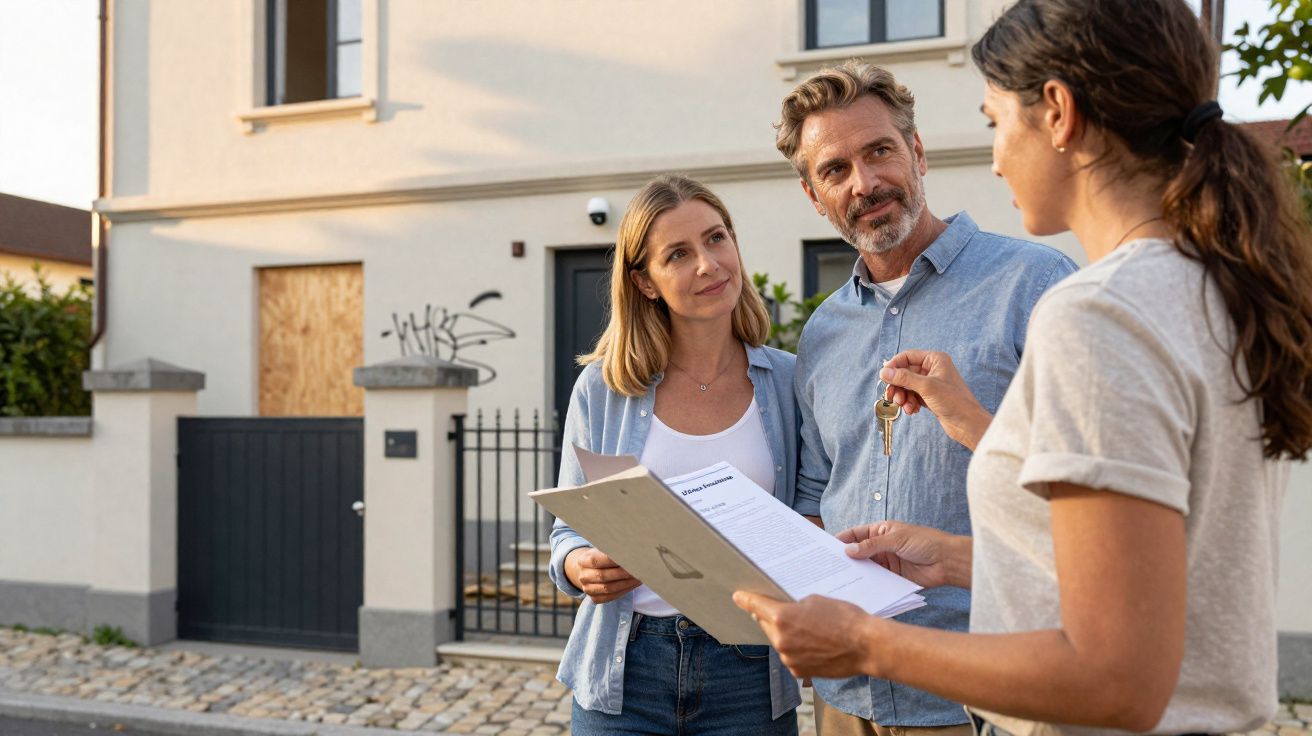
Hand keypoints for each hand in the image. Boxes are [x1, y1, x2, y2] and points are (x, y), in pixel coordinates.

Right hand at [564, 547, 641, 603]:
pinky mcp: (595, 598)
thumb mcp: (603, 549)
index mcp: (582, 561)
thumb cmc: (601, 557)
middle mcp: (583, 576)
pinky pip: (610, 597)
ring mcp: (587, 589)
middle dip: (622, 572)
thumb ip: (613, 550)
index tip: (628, 557)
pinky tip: (633, 584)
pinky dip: (624, 591)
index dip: (612, 560)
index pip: (596, 560)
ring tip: (639, 576)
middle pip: (603, 575)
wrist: (590, 570)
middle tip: (637, 568)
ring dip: (626, 583)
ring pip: (608, 588)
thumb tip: (631, 549)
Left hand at [732, 592, 879, 677]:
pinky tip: (814, 643)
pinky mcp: (798, 672)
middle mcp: (780, 640)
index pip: (756, 606)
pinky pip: (790, 656)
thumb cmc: (844, 618)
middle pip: (767, 625)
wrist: (866, 646)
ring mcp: (788, 659)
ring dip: (787, 634)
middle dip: (772, 618)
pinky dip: (797, 649)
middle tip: (782, 610)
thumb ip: (794, 606)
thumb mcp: (815, 600)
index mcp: (782, 618)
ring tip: (808, 629)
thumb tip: (786, 612)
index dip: (746, 600)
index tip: (738, 596)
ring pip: (779, 642)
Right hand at [838, 521, 970, 589]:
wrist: (948, 562)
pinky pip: (875, 580)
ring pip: (865, 567)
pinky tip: (856, 588)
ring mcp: (886, 562)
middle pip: (857, 552)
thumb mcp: (896, 539)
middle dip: (844, 558)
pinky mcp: (892, 577)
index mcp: (880, 531)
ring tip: (838, 579)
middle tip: (828, 566)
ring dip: (855, 572)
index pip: (855, 534)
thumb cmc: (926, 542)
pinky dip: (866, 583)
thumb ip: (872, 545)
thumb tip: (849, 550)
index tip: (825, 548)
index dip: (841, 540)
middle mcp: (880, 546)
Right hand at [880, 350, 991, 450]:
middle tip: (893, 397)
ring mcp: (931, 383)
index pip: (908, 356)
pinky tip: (912, 410)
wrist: (968, 424)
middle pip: (905, 372)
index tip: (884, 377)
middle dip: (898, 385)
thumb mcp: (926, 387)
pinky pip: (912, 395)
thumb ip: (904, 378)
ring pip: (907, 385)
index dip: (894, 366)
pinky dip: (909, 403)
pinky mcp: (930, 397)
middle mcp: (933, 369)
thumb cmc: (954, 402)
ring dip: (903, 396)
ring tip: (905, 406)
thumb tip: (884, 372)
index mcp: (935, 360)